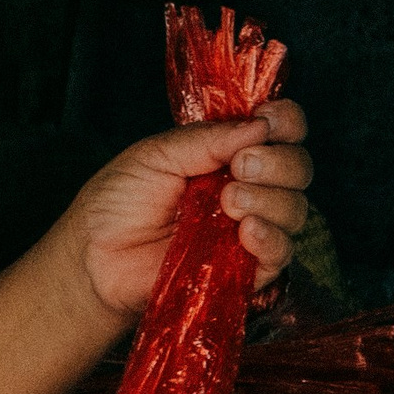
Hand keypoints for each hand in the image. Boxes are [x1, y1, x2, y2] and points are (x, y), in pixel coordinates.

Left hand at [61, 101, 312, 321]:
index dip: (287, 121)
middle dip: (278, 163)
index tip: (269, 120)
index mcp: (229, 153)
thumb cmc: (117, 204)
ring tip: (229, 202)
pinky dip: (271, 240)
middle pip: (298, 169)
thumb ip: (207, 139)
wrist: (94, 262)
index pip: (282, 130)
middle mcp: (248, 189)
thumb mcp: (157, 154)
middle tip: (238, 168)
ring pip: (295, 211)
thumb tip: (260, 126)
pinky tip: (246, 232)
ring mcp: (248, 231)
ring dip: (271, 200)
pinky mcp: (244, 272)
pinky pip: (280, 256)